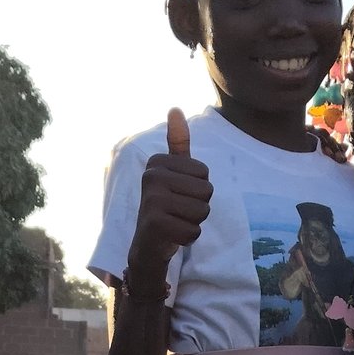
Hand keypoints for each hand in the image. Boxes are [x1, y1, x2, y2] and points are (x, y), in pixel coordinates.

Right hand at [124, 108, 211, 302]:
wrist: (147, 245)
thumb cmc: (166, 207)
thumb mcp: (173, 173)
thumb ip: (177, 144)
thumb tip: (175, 109)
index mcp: (157, 162)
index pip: (204, 174)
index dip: (198, 190)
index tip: (178, 196)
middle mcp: (151, 177)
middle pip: (206, 191)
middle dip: (198, 207)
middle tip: (177, 212)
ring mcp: (151, 200)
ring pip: (202, 211)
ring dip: (193, 223)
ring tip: (174, 222)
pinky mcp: (155, 223)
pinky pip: (193, 230)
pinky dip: (187, 238)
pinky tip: (171, 236)